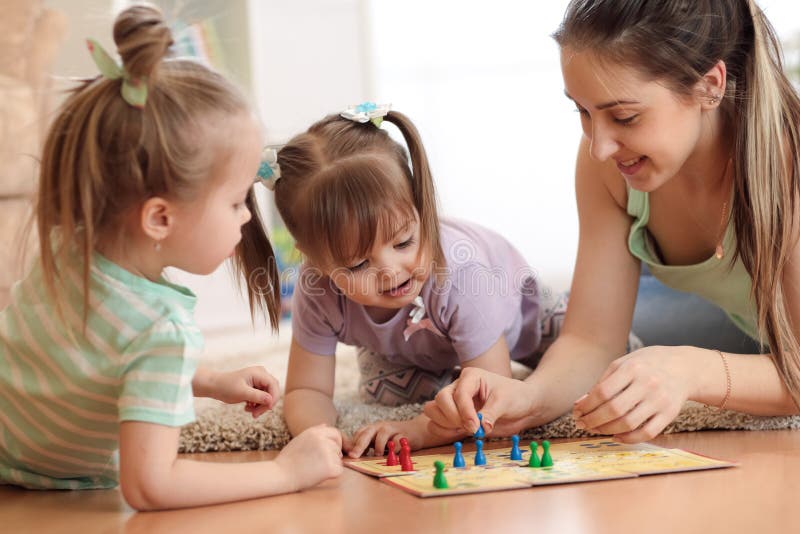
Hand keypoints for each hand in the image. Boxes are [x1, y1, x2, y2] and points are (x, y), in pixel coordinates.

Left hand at [209, 366, 279, 417]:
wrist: (214, 386)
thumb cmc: (226, 387)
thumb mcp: (242, 393)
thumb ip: (257, 396)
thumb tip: (271, 401)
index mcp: (259, 373)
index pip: (273, 385)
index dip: (273, 397)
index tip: (267, 409)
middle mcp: (261, 375)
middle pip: (272, 391)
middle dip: (266, 404)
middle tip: (256, 414)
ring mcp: (258, 381)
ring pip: (267, 396)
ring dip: (260, 406)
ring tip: (249, 411)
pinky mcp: (255, 387)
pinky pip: (262, 397)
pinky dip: (257, 404)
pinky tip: (248, 407)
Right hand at [274, 425, 342, 490]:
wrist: (280, 475)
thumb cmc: (288, 459)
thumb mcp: (299, 440)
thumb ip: (313, 432)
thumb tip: (325, 425)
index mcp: (315, 432)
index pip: (335, 433)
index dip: (334, 442)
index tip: (329, 451)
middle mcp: (322, 440)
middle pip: (338, 446)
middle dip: (333, 454)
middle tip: (319, 463)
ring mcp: (327, 453)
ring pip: (338, 459)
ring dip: (331, 464)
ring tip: (314, 468)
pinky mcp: (330, 467)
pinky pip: (339, 470)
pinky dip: (332, 474)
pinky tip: (318, 475)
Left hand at [347, 414, 453, 458]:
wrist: (416, 430)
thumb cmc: (394, 438)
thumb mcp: (379, 440)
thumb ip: (368, 446)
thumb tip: (353, 457)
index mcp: (373, 428)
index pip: (360, 434)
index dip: (353, 444)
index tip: (348, 455)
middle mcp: (381, 426)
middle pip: (367, 433)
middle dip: (360, 444)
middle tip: (354, 455)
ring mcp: (393, 429)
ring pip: (383, 433)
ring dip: (379, 445)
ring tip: (377, 455)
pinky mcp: (405, 434)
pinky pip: (399, 440)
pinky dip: (395, 447)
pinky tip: (393, 454)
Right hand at [423, 367, 538, 437]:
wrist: (522, 407)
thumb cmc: (515, 397)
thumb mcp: (506, 402)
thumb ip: (491, 414)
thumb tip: (481, 427)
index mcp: (470, 377)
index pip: (459, 393)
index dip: (465, 412)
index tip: (476, 427)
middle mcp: (458, 387)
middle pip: (440, 399)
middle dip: (453, 417)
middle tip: (472, 429)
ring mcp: (453, 402)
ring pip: (433, 410)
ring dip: (445, 424)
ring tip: (465, 430)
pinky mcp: (453, 417)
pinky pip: (435, 423)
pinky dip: (443, 431)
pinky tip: (459, 433)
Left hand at [572, 346, 690, 442]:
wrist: (684, 367)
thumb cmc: (647, 364)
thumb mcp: (623, 363)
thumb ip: (603, 382)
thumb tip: (581, 403)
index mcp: (632, 369)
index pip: (603, 392)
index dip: (587, 405)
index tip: (577, 411)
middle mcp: (648, 384)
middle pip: (614, 409)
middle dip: (593, 420)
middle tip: (582, 424)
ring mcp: (660, 400)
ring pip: (628, 423)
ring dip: (607, 430)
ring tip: (595, 429)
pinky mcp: (669, 414)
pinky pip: (647, 433)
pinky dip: (629, 438)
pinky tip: (616, 436)